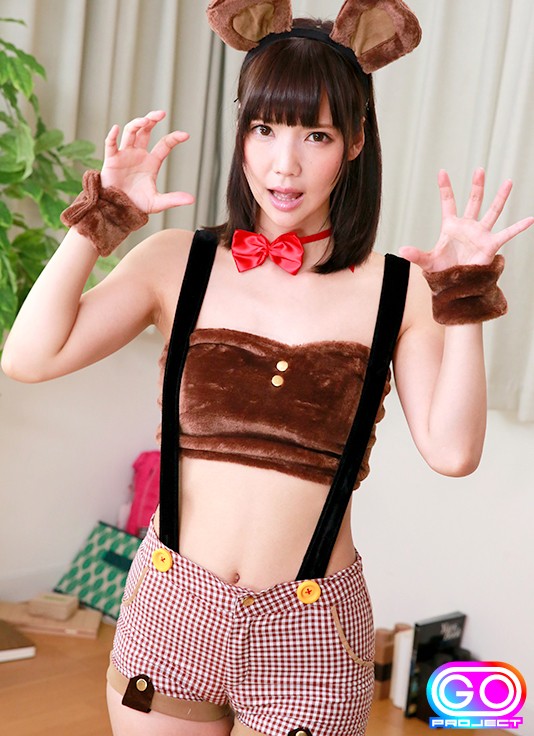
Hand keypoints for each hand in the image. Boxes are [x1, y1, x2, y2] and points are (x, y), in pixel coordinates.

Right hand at [100, 110, 194, 213]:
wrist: (118, 210)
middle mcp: (139, 154)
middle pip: (146, 130)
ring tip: (146, 120)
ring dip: (137, 123)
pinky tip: (117, 128)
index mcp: (152, 162)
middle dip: (152, 119)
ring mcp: (125, 155)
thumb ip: (173, 199)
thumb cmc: (136, 204)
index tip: (185, 135)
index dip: (174, 138)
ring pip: (131, 132)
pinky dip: (113, 136)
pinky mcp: (111, 159)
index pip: (164, 144)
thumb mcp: (157, 203)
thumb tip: (192, 200)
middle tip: (161, 113)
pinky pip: (111, 144)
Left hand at [399, 168, 533, 270]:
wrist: (456, 286)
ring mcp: (480, 234)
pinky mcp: (490, 246)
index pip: (448, 202)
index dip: (445, 188)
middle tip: (480, 169)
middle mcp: (468, 227)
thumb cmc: (442, 272)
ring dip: (500, 197)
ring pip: (493, 211)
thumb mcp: (427, 262)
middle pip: (474, 201)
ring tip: (508, 182)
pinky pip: (507, 234)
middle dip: (477, 186)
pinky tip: (530, 219)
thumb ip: (416, 255)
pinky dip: (518, 227)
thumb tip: (401, 250)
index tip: (442, 172)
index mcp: (451, 226)